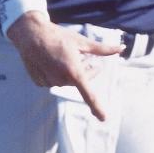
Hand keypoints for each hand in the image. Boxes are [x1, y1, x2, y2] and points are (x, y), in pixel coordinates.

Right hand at [6, 11, 122, 120]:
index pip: (88, 94)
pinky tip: (54, 61)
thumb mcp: (82, 41)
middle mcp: (61, 80)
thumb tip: (121, 48)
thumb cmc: (59, 36)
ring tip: (68, 56)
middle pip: (80, 82)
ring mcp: (49, 82)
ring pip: (67, 81)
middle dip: (87, 71)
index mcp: (73, 71)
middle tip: (87, 58)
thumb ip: (102, 49)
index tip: (103, 118)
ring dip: (72, 72)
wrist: (31, 34)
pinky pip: (54, 81)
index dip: (97, 107)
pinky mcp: (39, 82)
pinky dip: (57, 73)